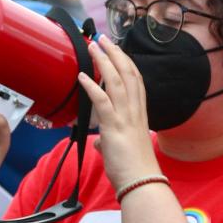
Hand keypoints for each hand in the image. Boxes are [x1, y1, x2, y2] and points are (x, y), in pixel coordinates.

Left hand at [78, 36, 159, 190]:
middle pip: (128, 74)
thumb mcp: (119, 150)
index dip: (126, 62)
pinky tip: (82, 76)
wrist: (140, 183)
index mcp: (139, 114)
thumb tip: (100, 143)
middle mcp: (135, 112)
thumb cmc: (132, 169)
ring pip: (117, 82)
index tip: (116, 49)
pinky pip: (103, 102)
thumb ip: (109, 142)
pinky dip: (92, 87)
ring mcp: (126, 118)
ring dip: (104, 62)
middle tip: (103, 38)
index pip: (136, 81)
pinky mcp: (114, 127)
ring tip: (93, 47)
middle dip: (116, 54)